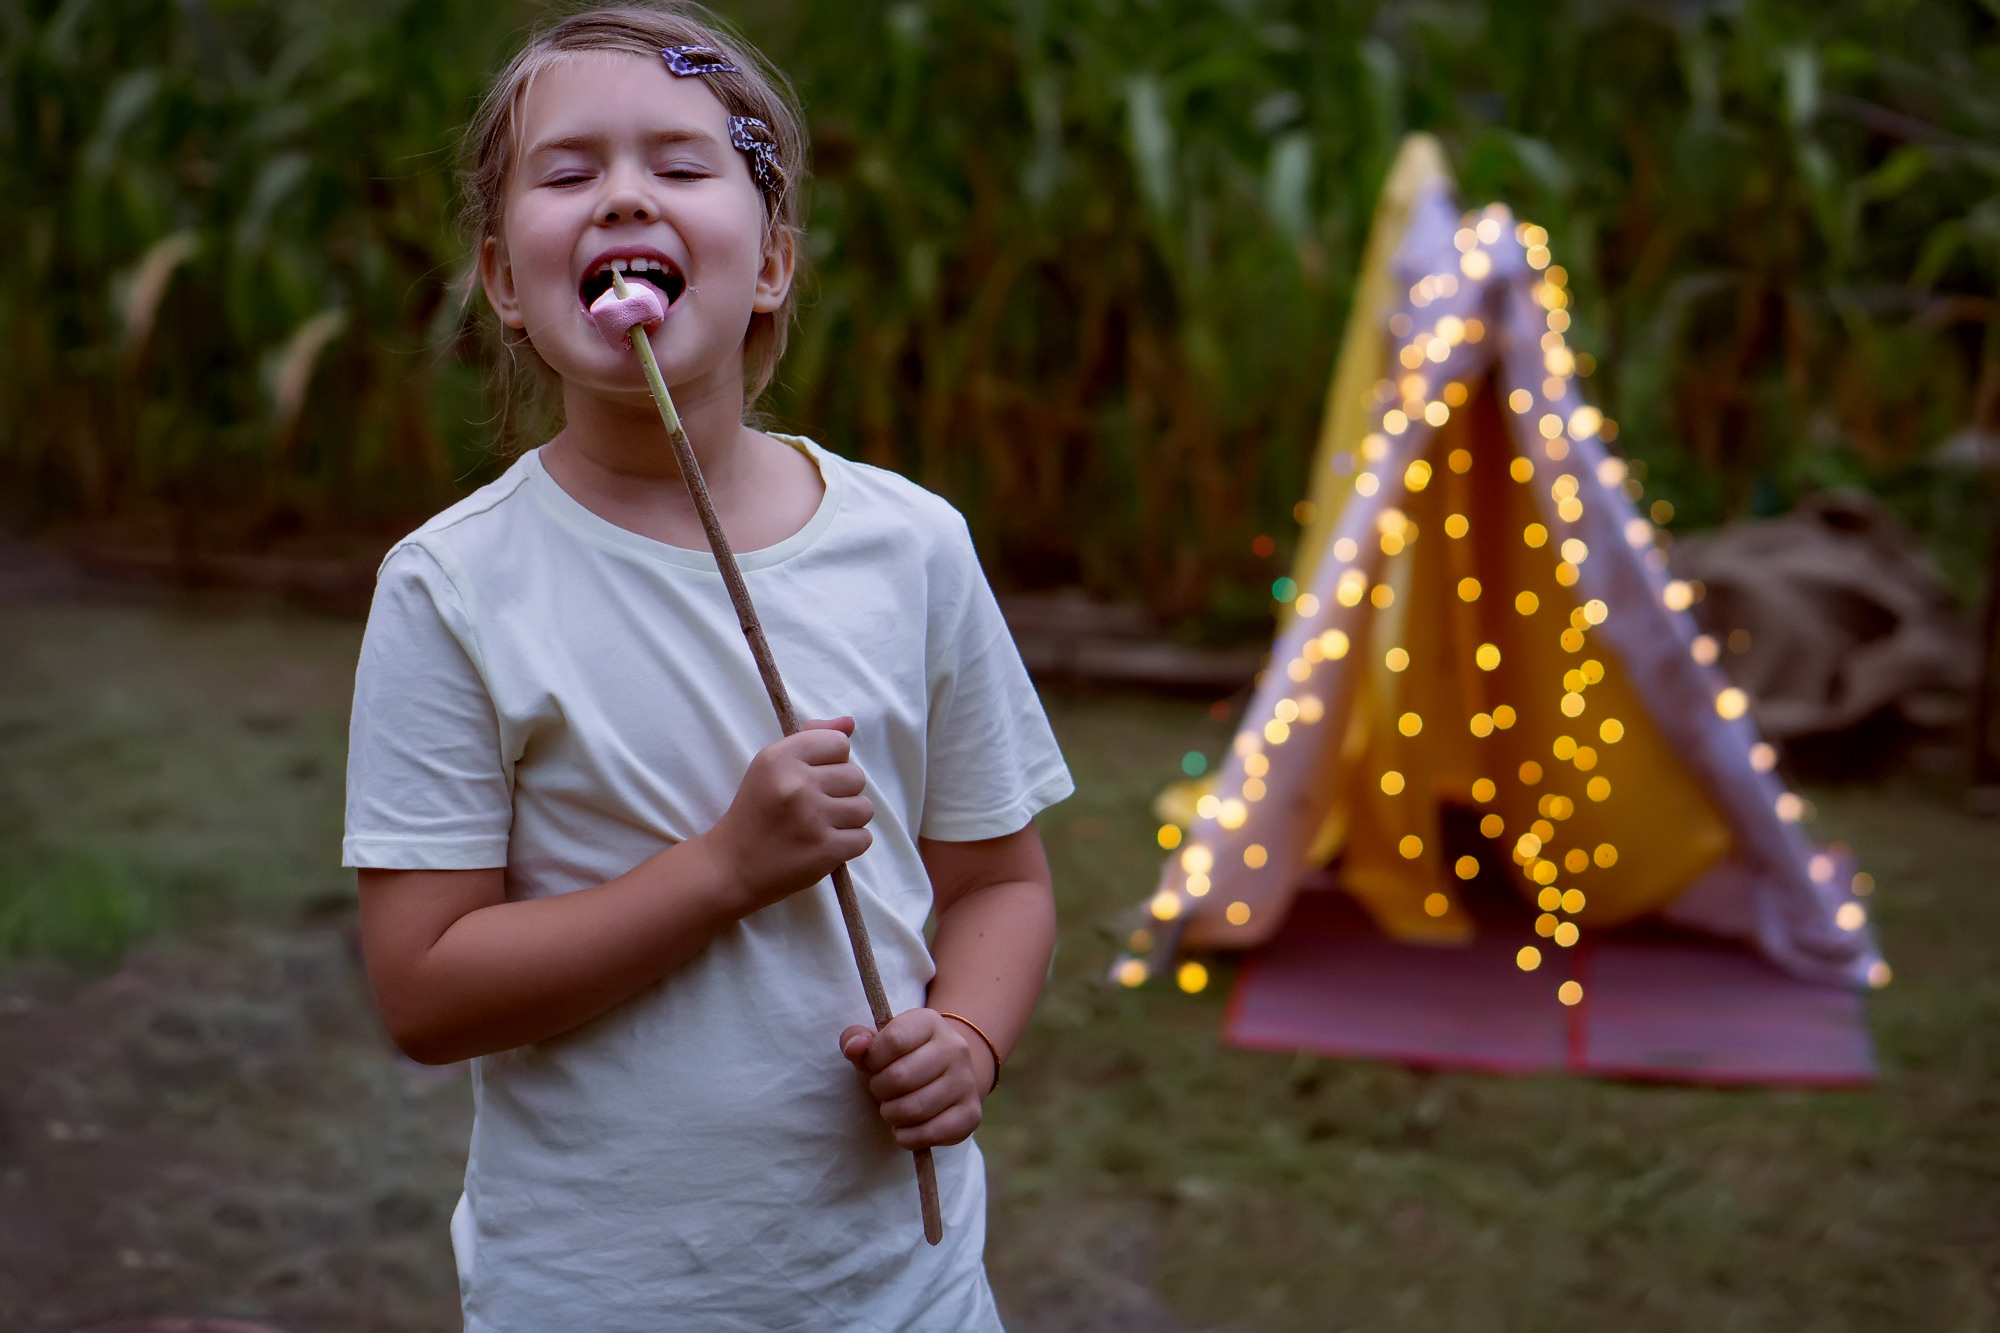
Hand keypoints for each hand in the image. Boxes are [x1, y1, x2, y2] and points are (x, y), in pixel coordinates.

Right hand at [700, 717, 872, 913]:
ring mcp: (812, 818)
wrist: (733, 867)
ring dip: (848, 819)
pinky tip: (824, 845)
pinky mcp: (825, 850)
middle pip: (856, 776)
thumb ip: (810, 739)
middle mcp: (797, 784)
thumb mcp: (771, 767)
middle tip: (815, 807)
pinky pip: (864, 838)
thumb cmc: (756, 812)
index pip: (839, 743)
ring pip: (865, 808)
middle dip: (842, 792)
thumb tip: (849, 723)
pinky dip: (849, 844)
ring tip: (822, 826)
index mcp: (780, 758)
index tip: (814, 778)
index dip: (832, 762)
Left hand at [839, 1008, 990, 1149]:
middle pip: (901, 1077)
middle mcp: (955, 1047)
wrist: (944, 1075)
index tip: (873, 1065)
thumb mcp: (877, 1044)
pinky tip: (904, 1128)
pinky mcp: (971, 1114)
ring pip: (914, 1108)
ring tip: (892, 1109)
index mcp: (930, 1022)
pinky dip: (908, 1137)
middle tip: (882, 1091)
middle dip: (879, 1090)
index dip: (873, 1059)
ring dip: (891, 1114)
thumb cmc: (901, 1059)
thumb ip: (856, 1040)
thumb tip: (854, 1048)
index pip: (894, 1039)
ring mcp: (966, 1081)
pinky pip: (931, 1134)